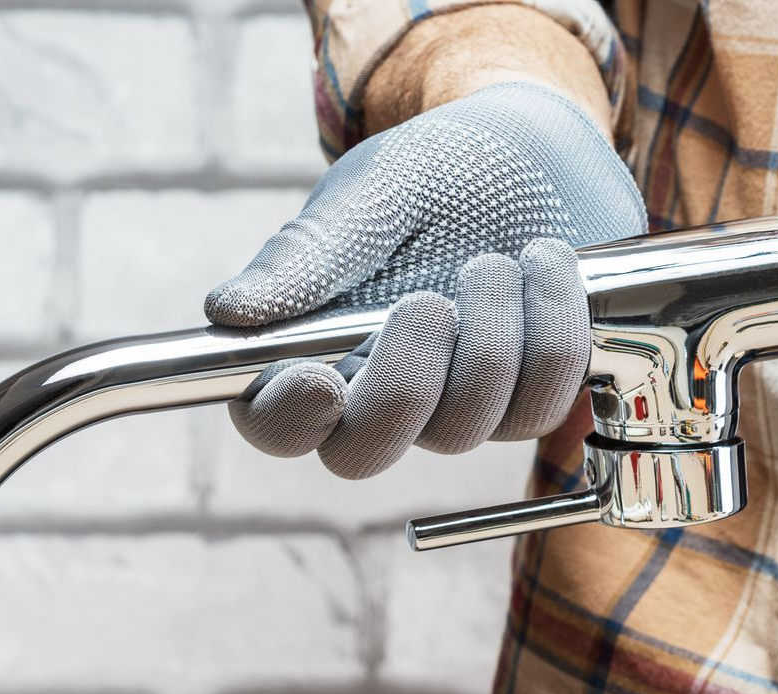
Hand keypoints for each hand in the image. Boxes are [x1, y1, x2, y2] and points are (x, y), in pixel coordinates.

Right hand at [205, 81, 645, 478]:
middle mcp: (378, 393)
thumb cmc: (438, 174)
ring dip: (489, 338)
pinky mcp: (526, 400)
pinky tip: (546, 268)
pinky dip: (550, 332)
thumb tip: (227, 310)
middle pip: (363, 453)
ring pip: (462, 429)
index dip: (288, 419)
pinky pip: (539, 404)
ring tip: (499, 260)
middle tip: (431, 303)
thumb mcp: (373, 194)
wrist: (539, 155)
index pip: (274, 423)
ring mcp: (455, 407)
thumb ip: (308, 254)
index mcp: (313, 348)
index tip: (319, 379)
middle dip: (404, 384)